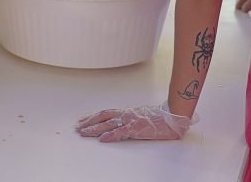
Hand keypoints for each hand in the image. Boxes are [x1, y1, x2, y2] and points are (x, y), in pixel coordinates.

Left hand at [76, 102, 196, 141]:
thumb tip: (121, 124)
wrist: (172, 117)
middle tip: (78, 127)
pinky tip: (102, 138)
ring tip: (84, 133)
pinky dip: (110, 135)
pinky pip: (121, 132)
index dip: (93, 116)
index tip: (83, 120)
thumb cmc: (160, 118)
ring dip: (94, 129)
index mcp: (127, 112)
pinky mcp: (137, 128)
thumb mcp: (141, 117)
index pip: (105, 113)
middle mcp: (126, 114)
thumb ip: (131, 119)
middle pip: (103, 116)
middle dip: (89, 122)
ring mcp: (131, 121)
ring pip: (108, 124)